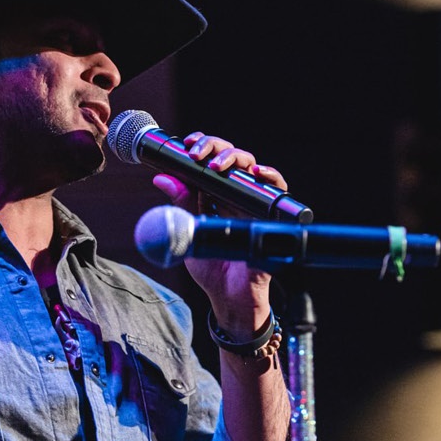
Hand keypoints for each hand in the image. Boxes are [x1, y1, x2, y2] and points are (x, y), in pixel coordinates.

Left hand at [151, 132, 284, 337]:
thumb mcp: (189, 233)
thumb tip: (162, 178)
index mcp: (215, 196)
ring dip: (236, 158)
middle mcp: (236, 196)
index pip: (211, 160)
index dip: (202, 145)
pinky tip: (258, 173)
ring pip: (252, 167)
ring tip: (218, 165)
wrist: (229, 298)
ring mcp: (254, 205)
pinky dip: (271, 178)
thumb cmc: (212, 267)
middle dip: (214, 147)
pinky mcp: (270, 217)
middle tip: (197, 153)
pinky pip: (277, 191)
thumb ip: (180, 205)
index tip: (187, 143)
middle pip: (231, 157)